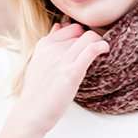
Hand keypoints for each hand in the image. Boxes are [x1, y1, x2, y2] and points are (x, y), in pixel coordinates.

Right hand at [14, 21, 109, 136]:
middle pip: (80, 32)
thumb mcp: (39, 62)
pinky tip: (105, 50)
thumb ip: (49, 43)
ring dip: (98, 42)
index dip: (80, 35)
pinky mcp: (71, 72)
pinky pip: (91, 49)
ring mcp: (62, 59)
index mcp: (44, 45)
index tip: (86, 45)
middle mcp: (52, 48)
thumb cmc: (38, 92)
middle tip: (94, 52)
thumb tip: (59, 25)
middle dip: (89, 40)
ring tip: (102, 52)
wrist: (32, 113)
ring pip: (89, 37)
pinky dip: (102, 46)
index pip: (70, 27)